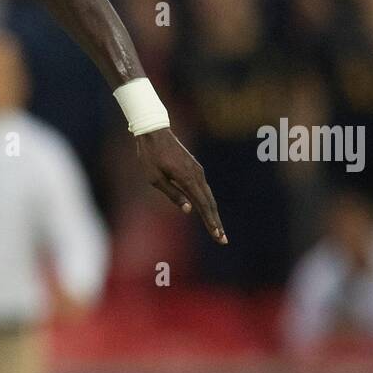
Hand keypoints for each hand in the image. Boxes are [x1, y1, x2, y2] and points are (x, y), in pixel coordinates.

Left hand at [136, 127, 226, 243]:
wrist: (154, 132)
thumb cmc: (150, 156)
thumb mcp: (155, 178)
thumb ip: (173, 194)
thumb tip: (189, 210)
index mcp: (187, 179)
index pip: (203, 205)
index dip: (210, 222)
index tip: (217, 235)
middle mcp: (197, 175)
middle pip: (210, 203)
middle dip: (216, 222)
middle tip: (222, 240)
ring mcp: (197, 170)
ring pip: (208, 196)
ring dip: (213, 214)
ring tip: (217, 230)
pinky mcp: (195, 168)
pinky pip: (204, 189)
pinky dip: (207, 202)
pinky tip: (208, 212)